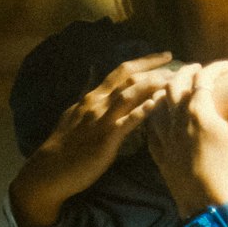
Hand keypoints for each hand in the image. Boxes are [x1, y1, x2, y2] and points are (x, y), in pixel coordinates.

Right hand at [9, 52, 173, 226]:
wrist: (49, 171)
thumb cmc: (65, 145)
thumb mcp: (75, 113)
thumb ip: (89, 96)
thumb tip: (95, 75)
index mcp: (93, 97)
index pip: (121, 71)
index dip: (144, 61)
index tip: (165, 55)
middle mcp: (98, 102)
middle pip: (129, 77)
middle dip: (154, 68)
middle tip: (178, 63)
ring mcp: (101, 119)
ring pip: (129, 94)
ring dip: (152, 85)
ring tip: (173, 81)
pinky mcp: (105, 138)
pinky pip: (125, 122)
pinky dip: (141, 111)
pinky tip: (156, 104)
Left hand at [148, 61, 227, 218]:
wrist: (208, 205)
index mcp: (198, 111)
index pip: (203, 78)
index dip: (215, 67)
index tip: (226, 64)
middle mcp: (176, 119)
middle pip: (175, 84)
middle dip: (186, 71)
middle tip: (198, 68)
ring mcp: (164, 136)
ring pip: (157, 103)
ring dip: (166, 89)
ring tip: (176, 85)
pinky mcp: (158, 153)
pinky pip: (150, 126)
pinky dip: (154, 113)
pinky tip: (159, 114)